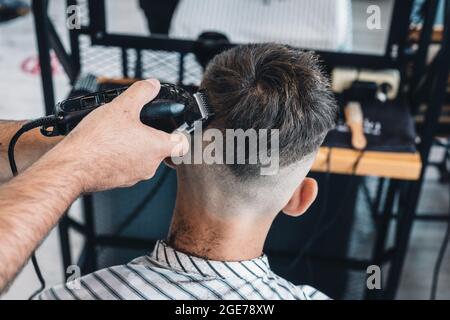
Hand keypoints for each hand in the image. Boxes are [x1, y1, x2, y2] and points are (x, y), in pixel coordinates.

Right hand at [51, 79, 187, 192]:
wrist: (73, 167)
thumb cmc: (98, 141)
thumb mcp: (122, 106)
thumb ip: (141, 92)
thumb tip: (152, 85)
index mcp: (157, 147)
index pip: (183, 143)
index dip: (180, 131)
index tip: (172, 124)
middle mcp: (150, 165)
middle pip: (160, 148)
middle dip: (149, 134)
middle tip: (134, 123)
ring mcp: (135, 176)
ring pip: (141, 156)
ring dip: (132, 144)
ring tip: (116, 132)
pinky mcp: (119, 181)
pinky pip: (125, 165)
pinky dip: (119, 155)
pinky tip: (105, 145)